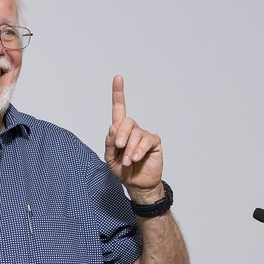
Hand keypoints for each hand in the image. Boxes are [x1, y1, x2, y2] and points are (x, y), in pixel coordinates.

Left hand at [105, 75, 164, 201]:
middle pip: (126, 121)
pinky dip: (139, 149)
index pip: (119, 109)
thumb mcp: (110, 158)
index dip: (118, 93)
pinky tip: (136, 157)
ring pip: (135, 133)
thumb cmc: (123, 171)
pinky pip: (147, 140)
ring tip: (128, 160)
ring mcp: (144, 136)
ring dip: (129, 148)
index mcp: (120, 131)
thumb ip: (109, 143)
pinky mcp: (154, 143)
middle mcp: (133, 130)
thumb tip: (113, 127)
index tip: (118, 77)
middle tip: (118, 147)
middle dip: (120, 134)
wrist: (137, 185)